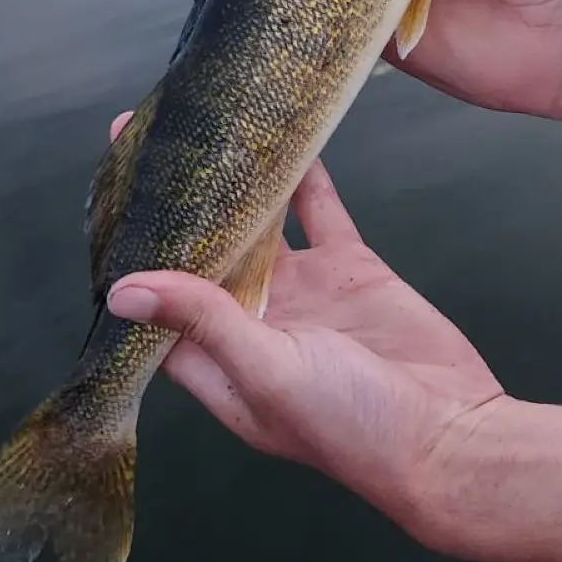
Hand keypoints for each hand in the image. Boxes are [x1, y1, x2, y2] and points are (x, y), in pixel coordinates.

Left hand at [102, 117, 505, 545]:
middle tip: (142, 140)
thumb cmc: (352, 426)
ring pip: (256, 229)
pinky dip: (303, 179)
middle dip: (174, 210)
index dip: (133, 263)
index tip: (109, 208)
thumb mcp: (268, 372)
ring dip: (233, 187)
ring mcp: (303, 295)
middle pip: (200, 259)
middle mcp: (254, 325)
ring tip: (201, 128)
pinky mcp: (350, 270)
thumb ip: (203, 322)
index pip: (158, 309)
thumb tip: (123, 291)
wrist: (452, 432)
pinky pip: (318, 214)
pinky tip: (283, 137)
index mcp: (220, 365)